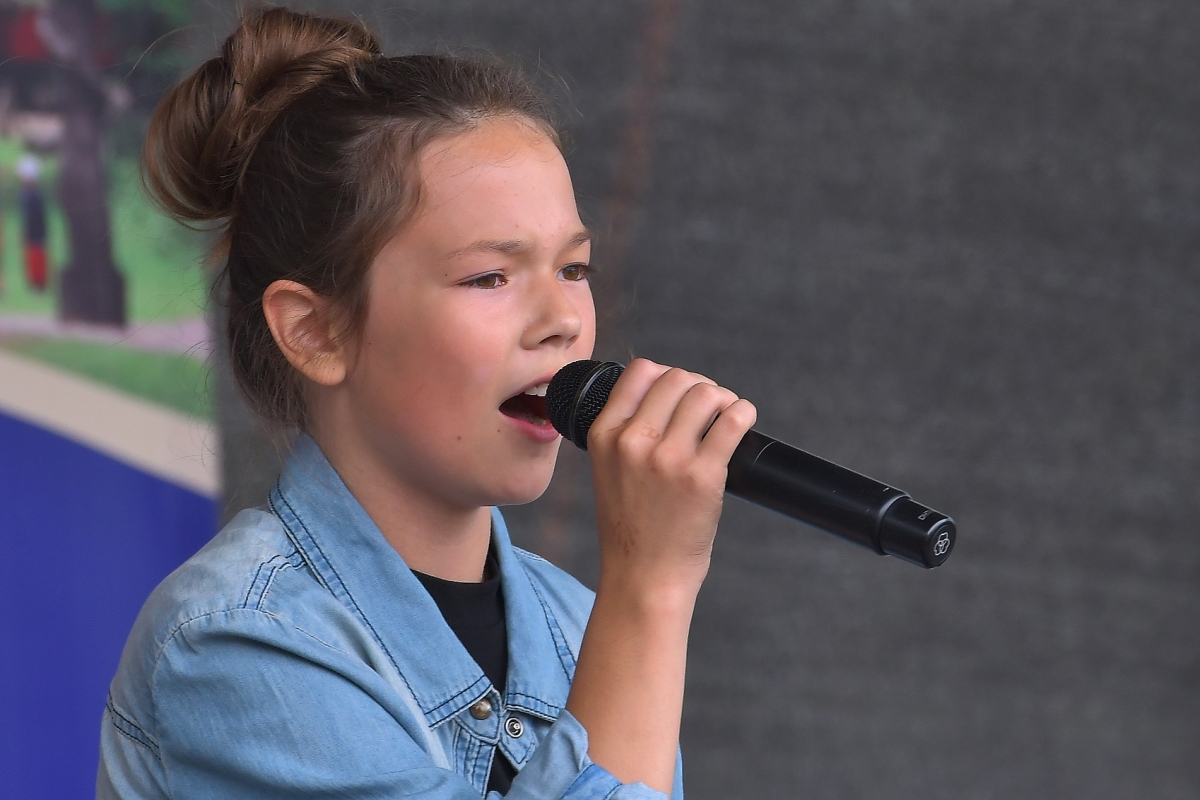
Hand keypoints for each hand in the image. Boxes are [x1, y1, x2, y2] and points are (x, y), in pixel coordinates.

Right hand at [586, 358, 757, 596]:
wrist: (643, 577)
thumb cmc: (632, 528)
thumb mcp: (608, 471)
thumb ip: (626, 433)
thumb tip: (670, 392)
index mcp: (604, 435)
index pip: (641, 372)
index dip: (668, 375)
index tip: (680, 394)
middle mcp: (632, 441)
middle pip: (678, 378)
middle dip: (699, 387)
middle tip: (708, 409)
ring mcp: (668, 458)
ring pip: (706, 394)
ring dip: (722, 399)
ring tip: (725, 417)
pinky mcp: (702, 476)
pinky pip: (733, 420)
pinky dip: (743, 413)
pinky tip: (742, 421)